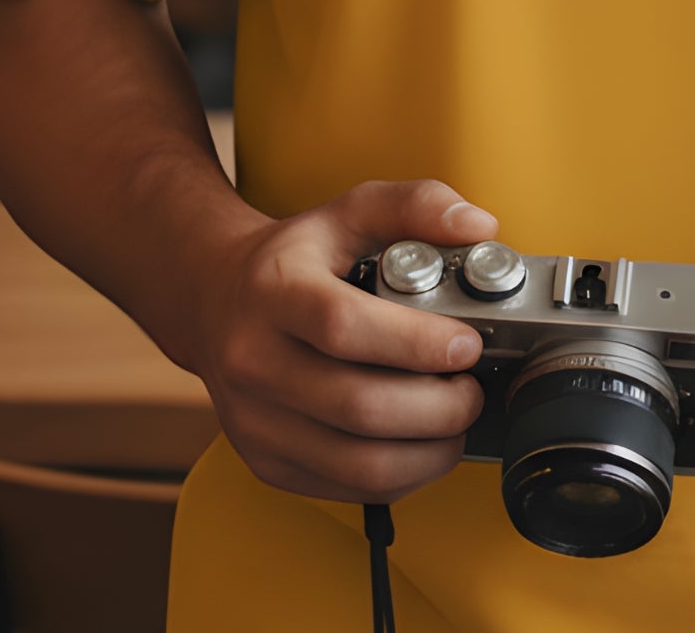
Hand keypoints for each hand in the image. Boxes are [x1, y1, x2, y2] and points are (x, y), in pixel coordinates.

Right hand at [189, 177, 501, 503]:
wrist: (214, 300)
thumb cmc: (294, 260)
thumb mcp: (348, 211)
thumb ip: (416, 206)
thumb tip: (479, 227)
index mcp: (273, 290)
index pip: (343, 325)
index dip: (415, 342)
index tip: (467, 343)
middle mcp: (253, 360)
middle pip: (358, 406)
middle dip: (438, 407)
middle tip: (473, 388)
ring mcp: (254, 420)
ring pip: (357, 463)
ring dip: (428, 452)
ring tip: (456, 420)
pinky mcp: (264, 462)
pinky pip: (345, 489)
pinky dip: (401, 476)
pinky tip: (423, 445)